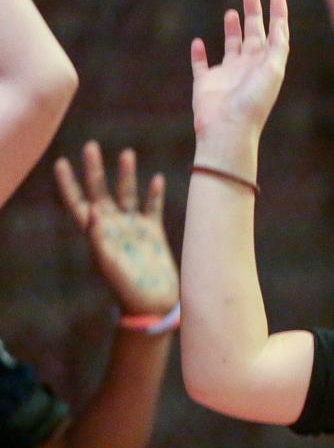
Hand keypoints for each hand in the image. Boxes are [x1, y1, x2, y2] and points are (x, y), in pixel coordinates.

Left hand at [54, 142, 177, 315]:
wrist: (154, 302)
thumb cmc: (127, 289)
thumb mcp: (109, 265)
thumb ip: (99, 239)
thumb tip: (94, 210)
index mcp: (96, 234)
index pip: (78, 203)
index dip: (68, 184)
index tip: (62, 162)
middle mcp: (112, 226)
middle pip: (100, 191)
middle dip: (95, 169)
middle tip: (91, 145)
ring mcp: (133, 228)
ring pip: (127, 194)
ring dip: (126, 174)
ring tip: (126, 153)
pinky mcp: (153, 232)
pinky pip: (153, 207)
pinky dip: (154, 193)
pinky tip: (157, 178)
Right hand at [190, 0, 289, 147]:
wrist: (228, 128)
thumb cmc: (253, 102)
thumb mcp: (272, 71)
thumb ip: (277, 47)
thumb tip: (281, 24)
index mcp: (266, 66)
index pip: (275, 35)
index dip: (277, 14)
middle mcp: (248, 69)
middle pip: (253, 35)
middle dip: (253, 14)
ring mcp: (227, 76)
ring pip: (231, 47)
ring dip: (232, 30)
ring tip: (232, 12)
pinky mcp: (205, 83)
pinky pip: (201, 65)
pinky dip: (198, 54)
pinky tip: (198, 42)